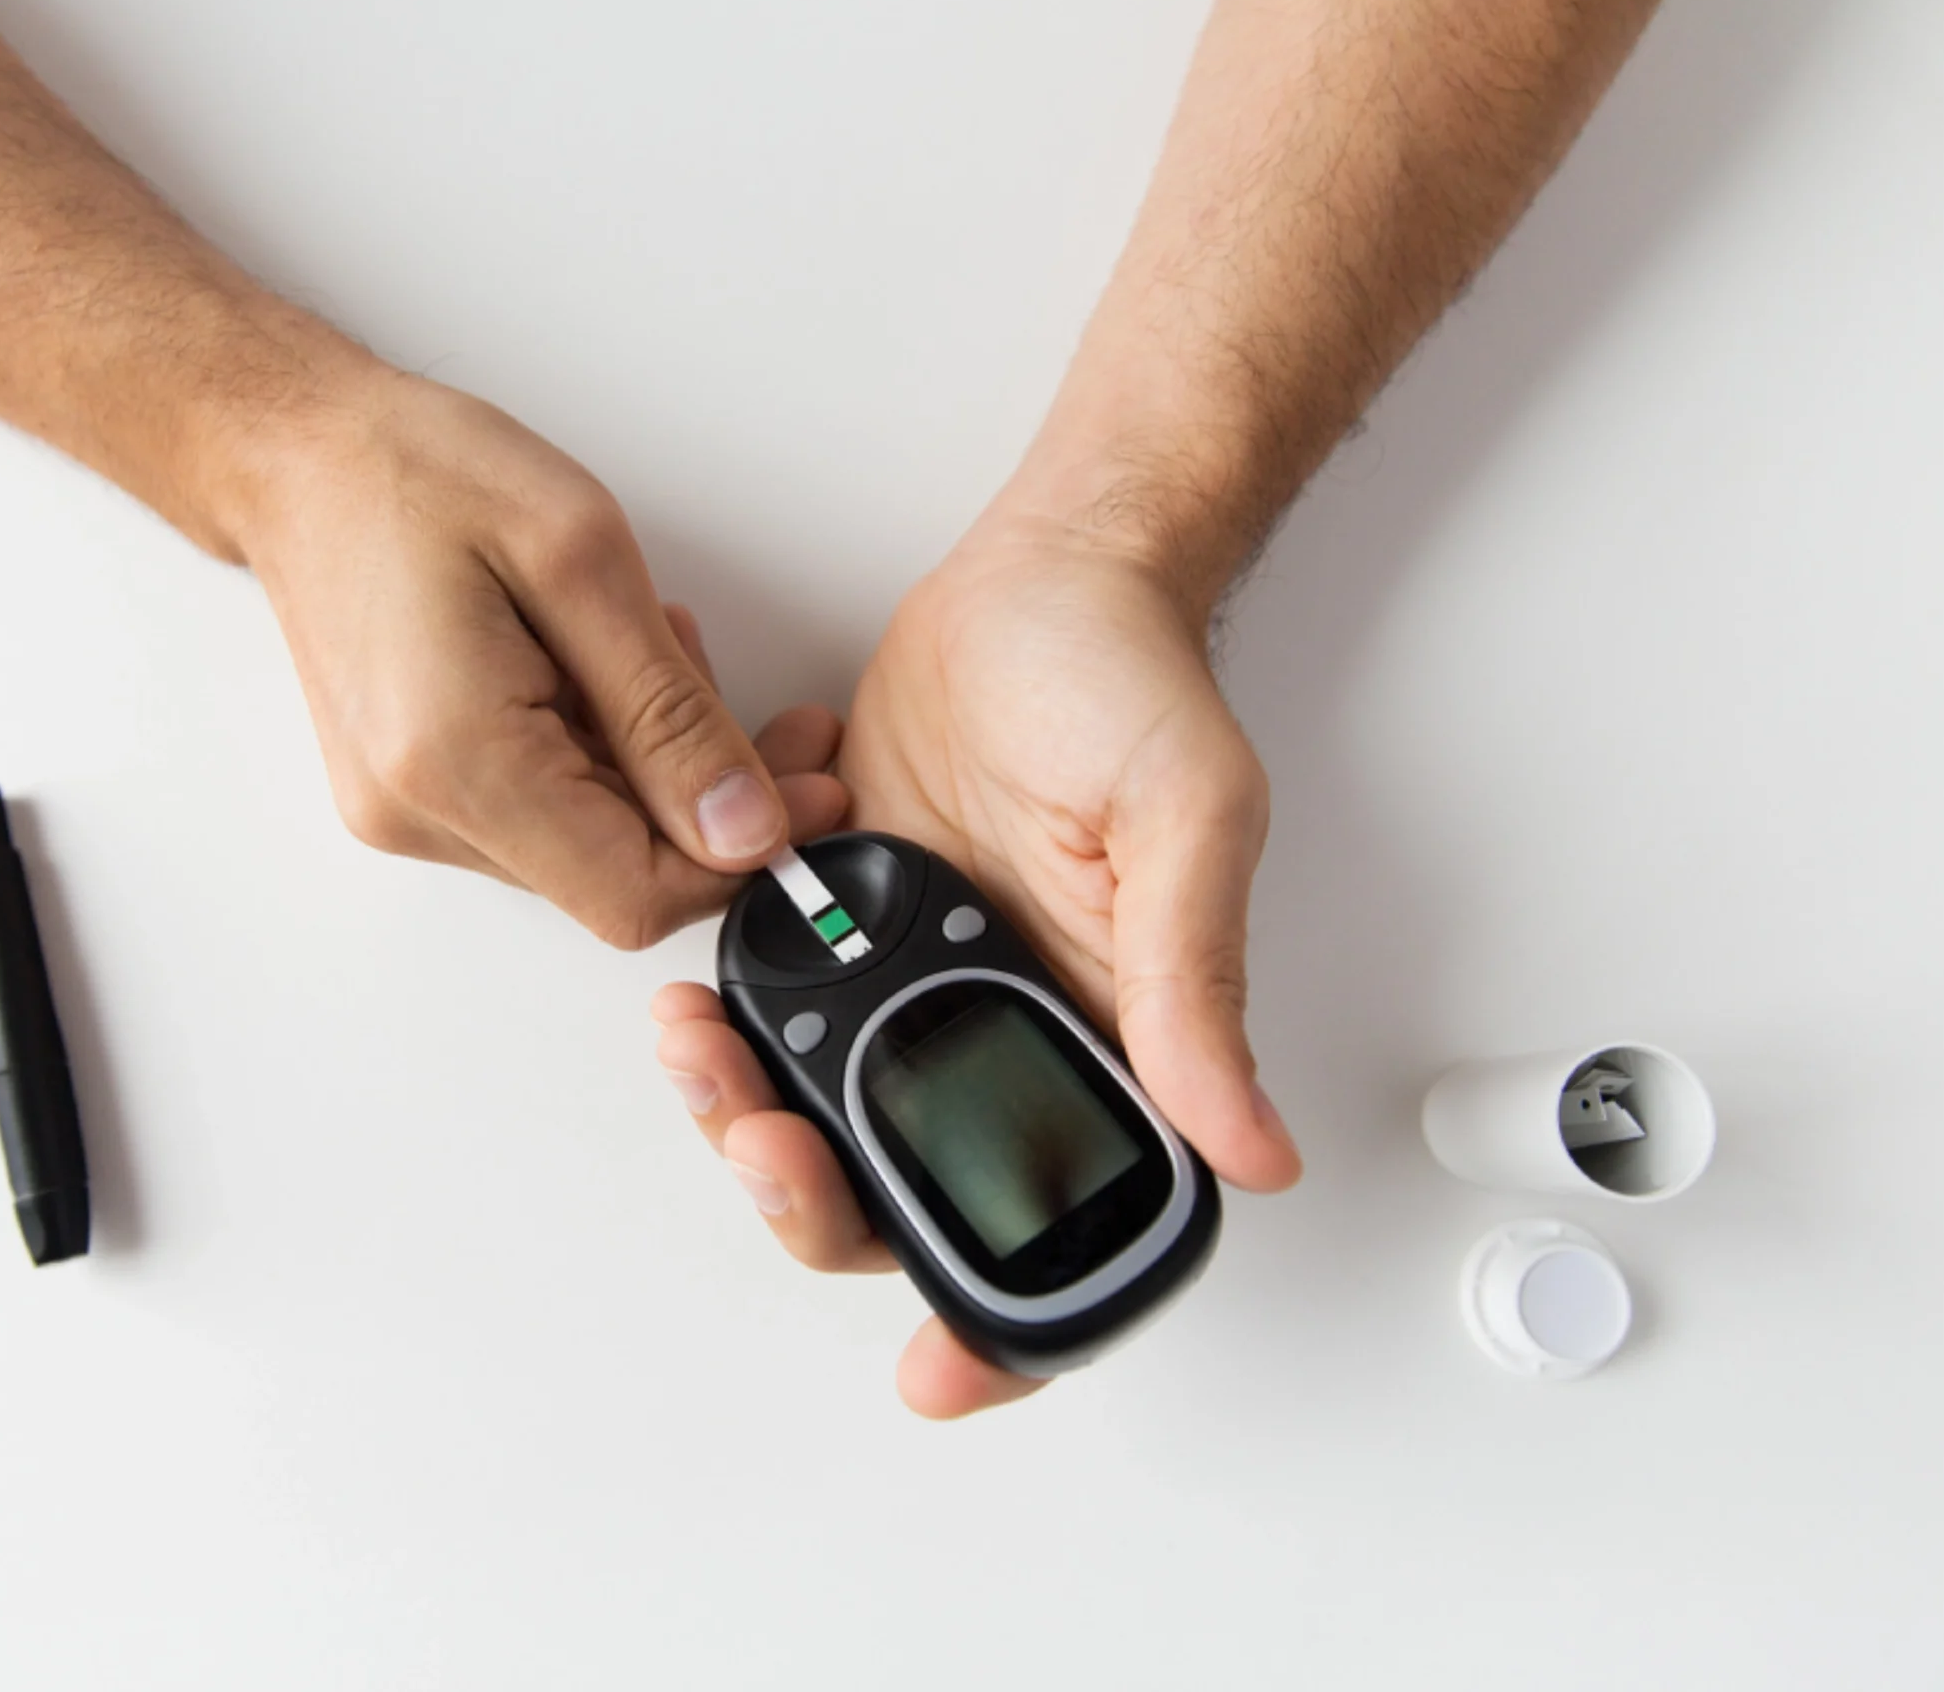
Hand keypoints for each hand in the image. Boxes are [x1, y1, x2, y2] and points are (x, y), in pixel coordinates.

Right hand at [238, 363, 847, 946]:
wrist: (298, 457)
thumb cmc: (420, 474)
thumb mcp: (581, 560)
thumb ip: (670, 713)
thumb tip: (748, 829)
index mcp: (457, 761)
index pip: (631, 895)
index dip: (736, 860)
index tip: (803, 792)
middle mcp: (417, 813)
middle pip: (614, 876)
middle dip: (710, 806)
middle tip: (779, 721)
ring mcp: (405, 813)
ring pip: (586, 846)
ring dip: (654, 771)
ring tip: (653, 651)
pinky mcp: (409, 796)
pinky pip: (542, 815)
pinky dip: (599, 758)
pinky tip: (597, 672)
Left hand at [652, 498, 1300, 1416]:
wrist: (1038, 572)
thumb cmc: (1128, 683)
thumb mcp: (1184, 822)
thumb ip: (1193, 985)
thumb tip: (1250, 1148)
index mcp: (1104, 1033)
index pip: (1063, 1214)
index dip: (1004, 1319)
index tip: (932, 1372)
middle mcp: (1001, 1025)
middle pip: (898, 1182)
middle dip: (808, 1190)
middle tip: (755, 1133)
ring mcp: (910, 979)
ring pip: (810, 1104)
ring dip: (738, 1099)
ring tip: (693, 1040)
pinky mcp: (840, 916)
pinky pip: (764, 996)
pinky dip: (723, 992)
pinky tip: (715, 936)